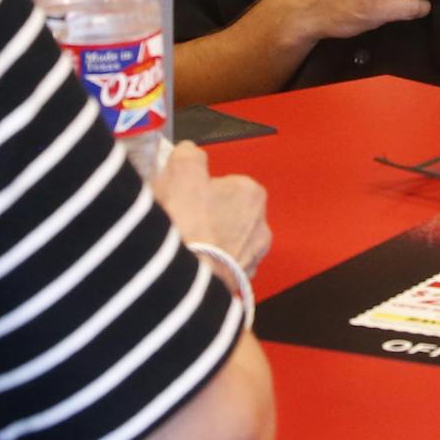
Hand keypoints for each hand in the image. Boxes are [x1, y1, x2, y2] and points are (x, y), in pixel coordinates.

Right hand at [149, 141, 270, 274]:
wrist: (180, 284)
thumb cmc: (184, 224)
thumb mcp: (181, 169)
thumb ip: (189, 154)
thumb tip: (188, 153)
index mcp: (252, 193)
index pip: (224, 183)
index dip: (197, 188)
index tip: (181, 195)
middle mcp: (260, 227)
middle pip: (225, 213)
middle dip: (204, 216)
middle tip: (178, 220)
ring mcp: (251, 259)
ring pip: (224, 243)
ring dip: (205, 243)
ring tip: (180, 246)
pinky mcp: (239, 285)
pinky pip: (220, 269)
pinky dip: (206, 267)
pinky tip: (186, 266)